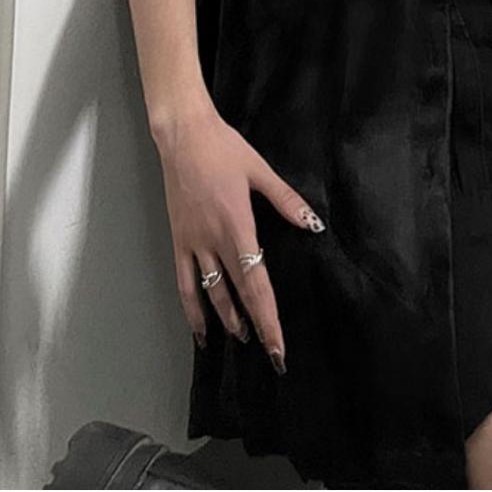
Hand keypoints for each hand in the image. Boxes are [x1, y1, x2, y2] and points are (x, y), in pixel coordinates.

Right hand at [155, 91, 322, 370]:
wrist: (181, 135)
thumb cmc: (223, 149)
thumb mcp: (261, 171)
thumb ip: (286, 201)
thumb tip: (313, 225)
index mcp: (238, 227)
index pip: (257, 284)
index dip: (268, 317)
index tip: (278, 345)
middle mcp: (214, 241)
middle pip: (238, 295)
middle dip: (256, 328)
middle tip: (270, 357)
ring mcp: (193, 243)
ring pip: (209, 294)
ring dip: (226, 320)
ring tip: (241, 341)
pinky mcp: (178, 240)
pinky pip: (184, 282)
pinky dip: (191, 308)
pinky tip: (200, 328)